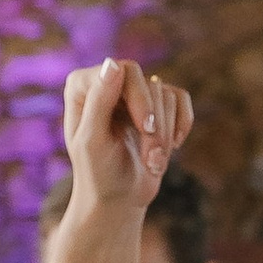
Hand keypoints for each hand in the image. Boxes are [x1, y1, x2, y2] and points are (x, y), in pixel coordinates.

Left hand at [60, 58, 193, 215]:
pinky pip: (181, 98)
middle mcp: (107, 83)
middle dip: (153, 124)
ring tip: (152, 163)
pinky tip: (171, 147)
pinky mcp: (155, 104)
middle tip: (152, 157)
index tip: (145, 128)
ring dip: (163, 135)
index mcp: (82, 86)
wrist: (117, 199)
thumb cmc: (98, 174)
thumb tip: (113, 63)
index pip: (123, 71)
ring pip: (166, 95)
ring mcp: (132, 93)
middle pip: (148, 83)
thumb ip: (99, 103)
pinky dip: (181, 125)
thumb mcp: (93, 142)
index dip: (139, 98)